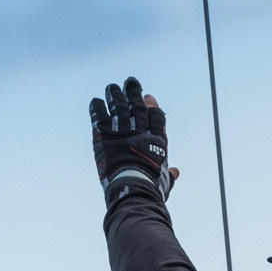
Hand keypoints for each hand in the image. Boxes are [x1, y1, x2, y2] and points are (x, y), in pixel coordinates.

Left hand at [89, 76, 176, 204]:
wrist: (133, 186)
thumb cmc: (151, 188)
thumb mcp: (164, 182)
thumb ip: (168, 175)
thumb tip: (175, 171)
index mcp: (157, 141)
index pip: (156, 117)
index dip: (152, 106)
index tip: (148, 97)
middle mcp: (140, 132)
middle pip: (137, 107)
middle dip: (134, 93)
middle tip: (130, 82)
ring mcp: (123, 131)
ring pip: (119, 107)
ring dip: (115, 95)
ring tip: (112, 88)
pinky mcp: (106, 135)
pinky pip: (100, 117)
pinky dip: (97, 108)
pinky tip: (96, 101)